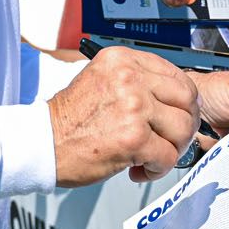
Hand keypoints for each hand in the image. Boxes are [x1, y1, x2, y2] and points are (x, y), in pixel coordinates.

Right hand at [48, 47, 198, 185]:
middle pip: (187, 100)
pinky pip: (168, 156)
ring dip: (172, 149)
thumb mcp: (102, 80)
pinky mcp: (133, 138)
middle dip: (185, 125)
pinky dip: (158, 169)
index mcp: (123, 60)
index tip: (178, 115)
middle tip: (172, 140)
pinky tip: (140, 169)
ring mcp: (133, 107)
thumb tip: (175, 99)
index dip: (184, 101)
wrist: (41, 143)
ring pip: (182, 129)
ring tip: (153, 156)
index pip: (177, 75)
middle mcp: (130, 78)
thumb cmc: (69, 119)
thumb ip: (137, 82)